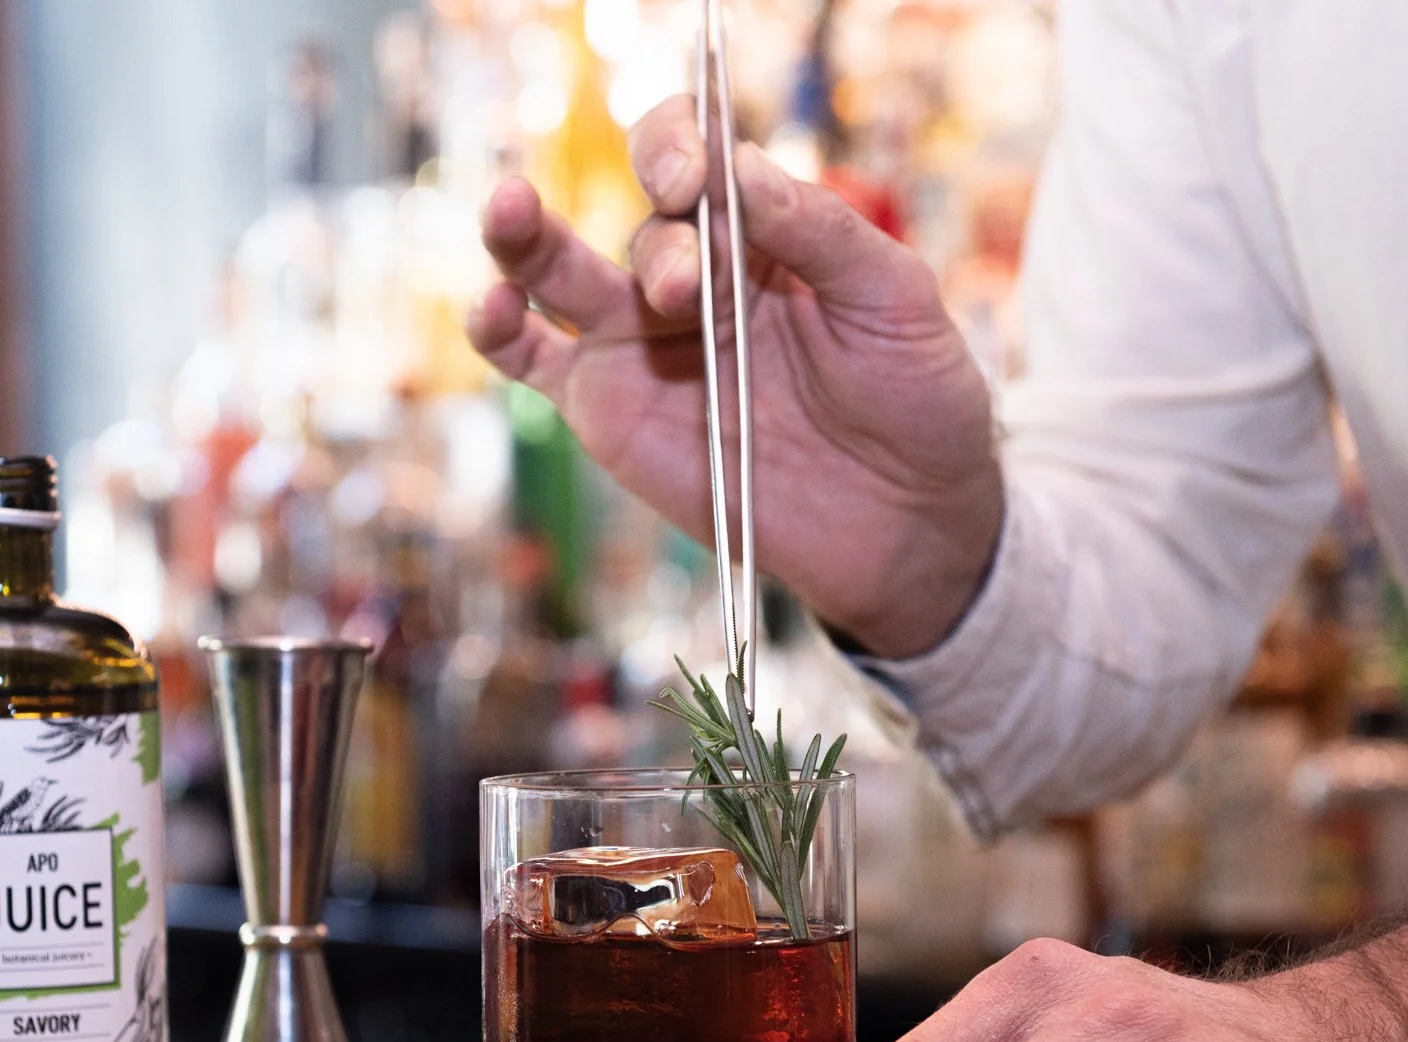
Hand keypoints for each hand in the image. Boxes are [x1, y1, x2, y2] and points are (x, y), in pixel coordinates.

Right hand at [466, 96, 1003, 657]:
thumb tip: (741, 167)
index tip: (698, 178)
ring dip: (528, 234)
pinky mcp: (608, 410)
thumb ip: (823, 232)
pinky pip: (532, 359)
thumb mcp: (896, 301)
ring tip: (513, 209)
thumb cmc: (918, 404)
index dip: (685, 148)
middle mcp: (694, 279)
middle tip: (685, 282)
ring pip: (559, 268)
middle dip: (660, 236)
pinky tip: (489, 305)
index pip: (701, 159)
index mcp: (764, 236)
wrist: (907, 527)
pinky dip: (498, 329)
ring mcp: (642, 344)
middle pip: (643, 217)